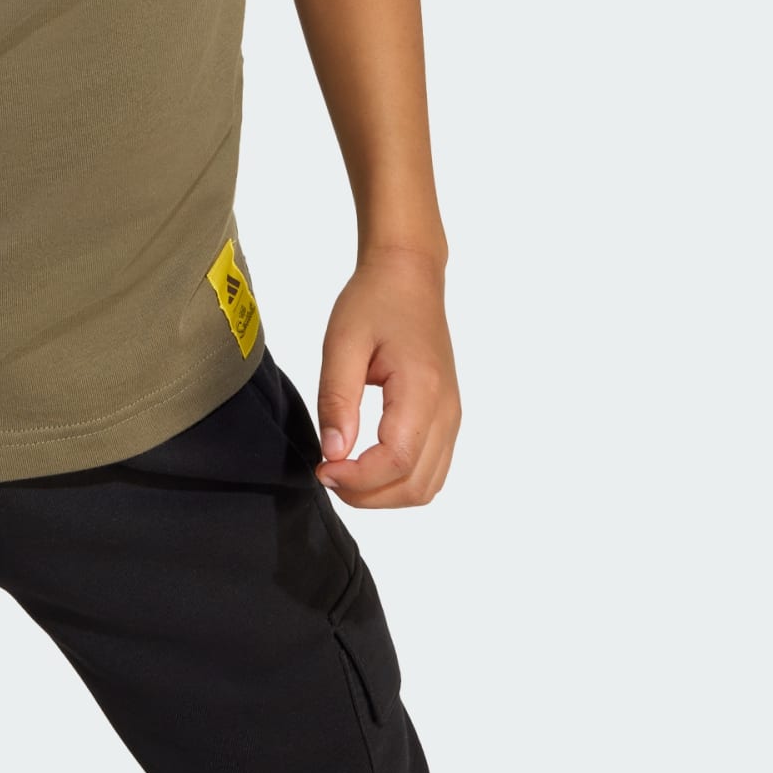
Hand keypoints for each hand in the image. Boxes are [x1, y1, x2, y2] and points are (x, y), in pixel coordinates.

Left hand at [313, 247, 459, 508]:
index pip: (396, 461)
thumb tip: (333, 453)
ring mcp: (452, 417)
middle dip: (367, 495)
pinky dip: (400, 481)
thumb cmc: (374, 302)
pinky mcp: (447, 418)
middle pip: (415, 485)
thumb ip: (337, 399)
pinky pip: (431, 469)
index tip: (321, 469)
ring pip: (427, 485)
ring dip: (384, 494)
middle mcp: (446, 411)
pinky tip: (366, 465)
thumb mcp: (341, 343)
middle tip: (326, 474)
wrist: (409, 277)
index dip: (357, 479)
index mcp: (422, 390)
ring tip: (343, 472)